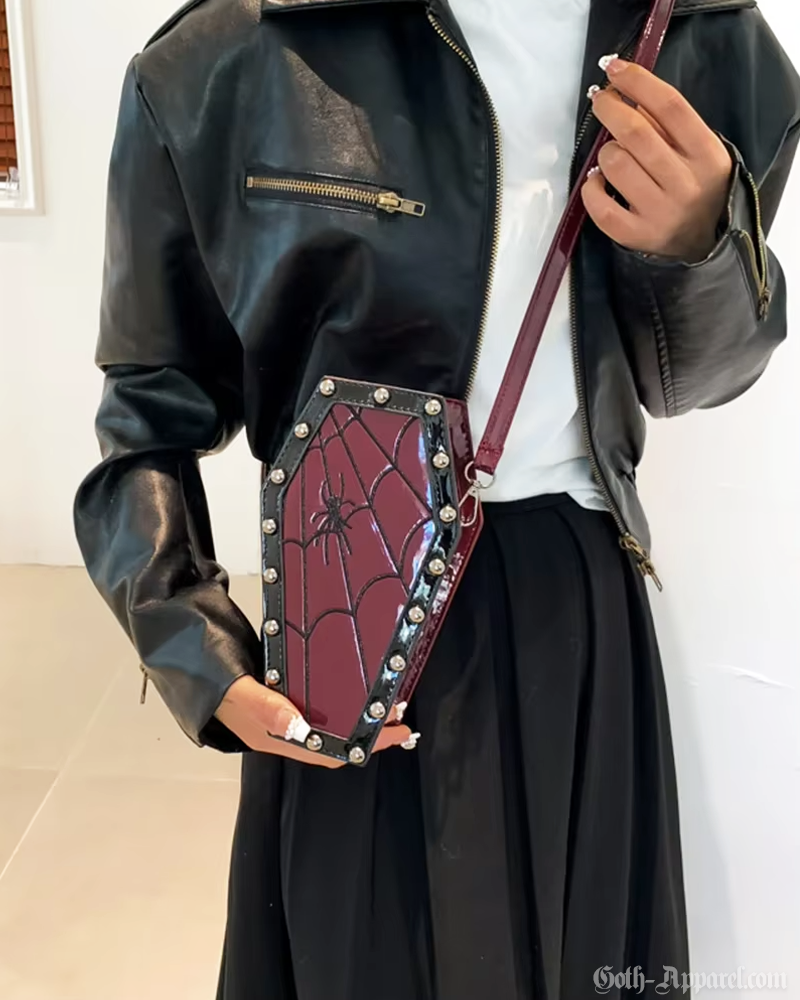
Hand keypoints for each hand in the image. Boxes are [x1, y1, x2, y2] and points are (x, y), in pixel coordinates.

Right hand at [215, 675, 413, 767]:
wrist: (189, 665)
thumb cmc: (213, 683)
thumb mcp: (238, 693)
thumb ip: (267, 707)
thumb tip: (300, 725)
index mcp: (277, 738)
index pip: (330, 751)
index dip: (366, 745)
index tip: (395, 730)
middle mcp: (285, 731)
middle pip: (336, 740)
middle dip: (369, 731)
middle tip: (399, 711)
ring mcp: (283, 715)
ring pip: (329, 722)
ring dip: (357, 715)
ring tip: (383, 700)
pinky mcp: (280, 696)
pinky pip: (317, 704)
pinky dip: (339, 699)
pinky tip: (351, 687)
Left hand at [582, 57, 733, 262]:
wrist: (707, 239)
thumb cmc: (698, 184)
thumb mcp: (699, 150)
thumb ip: (669, 124)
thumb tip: (625, 93)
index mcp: (707, 154)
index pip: (671, 106)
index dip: (638, 82)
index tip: (614, 68)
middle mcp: (686, 184)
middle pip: (637, 133)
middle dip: (610, 108)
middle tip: (601, 100)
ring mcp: (661, 213)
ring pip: (616, 165)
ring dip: (605, 150)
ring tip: (611, 152)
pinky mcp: (638, 236)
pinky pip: (601, 206)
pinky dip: (591, 187)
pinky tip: (597, 180)